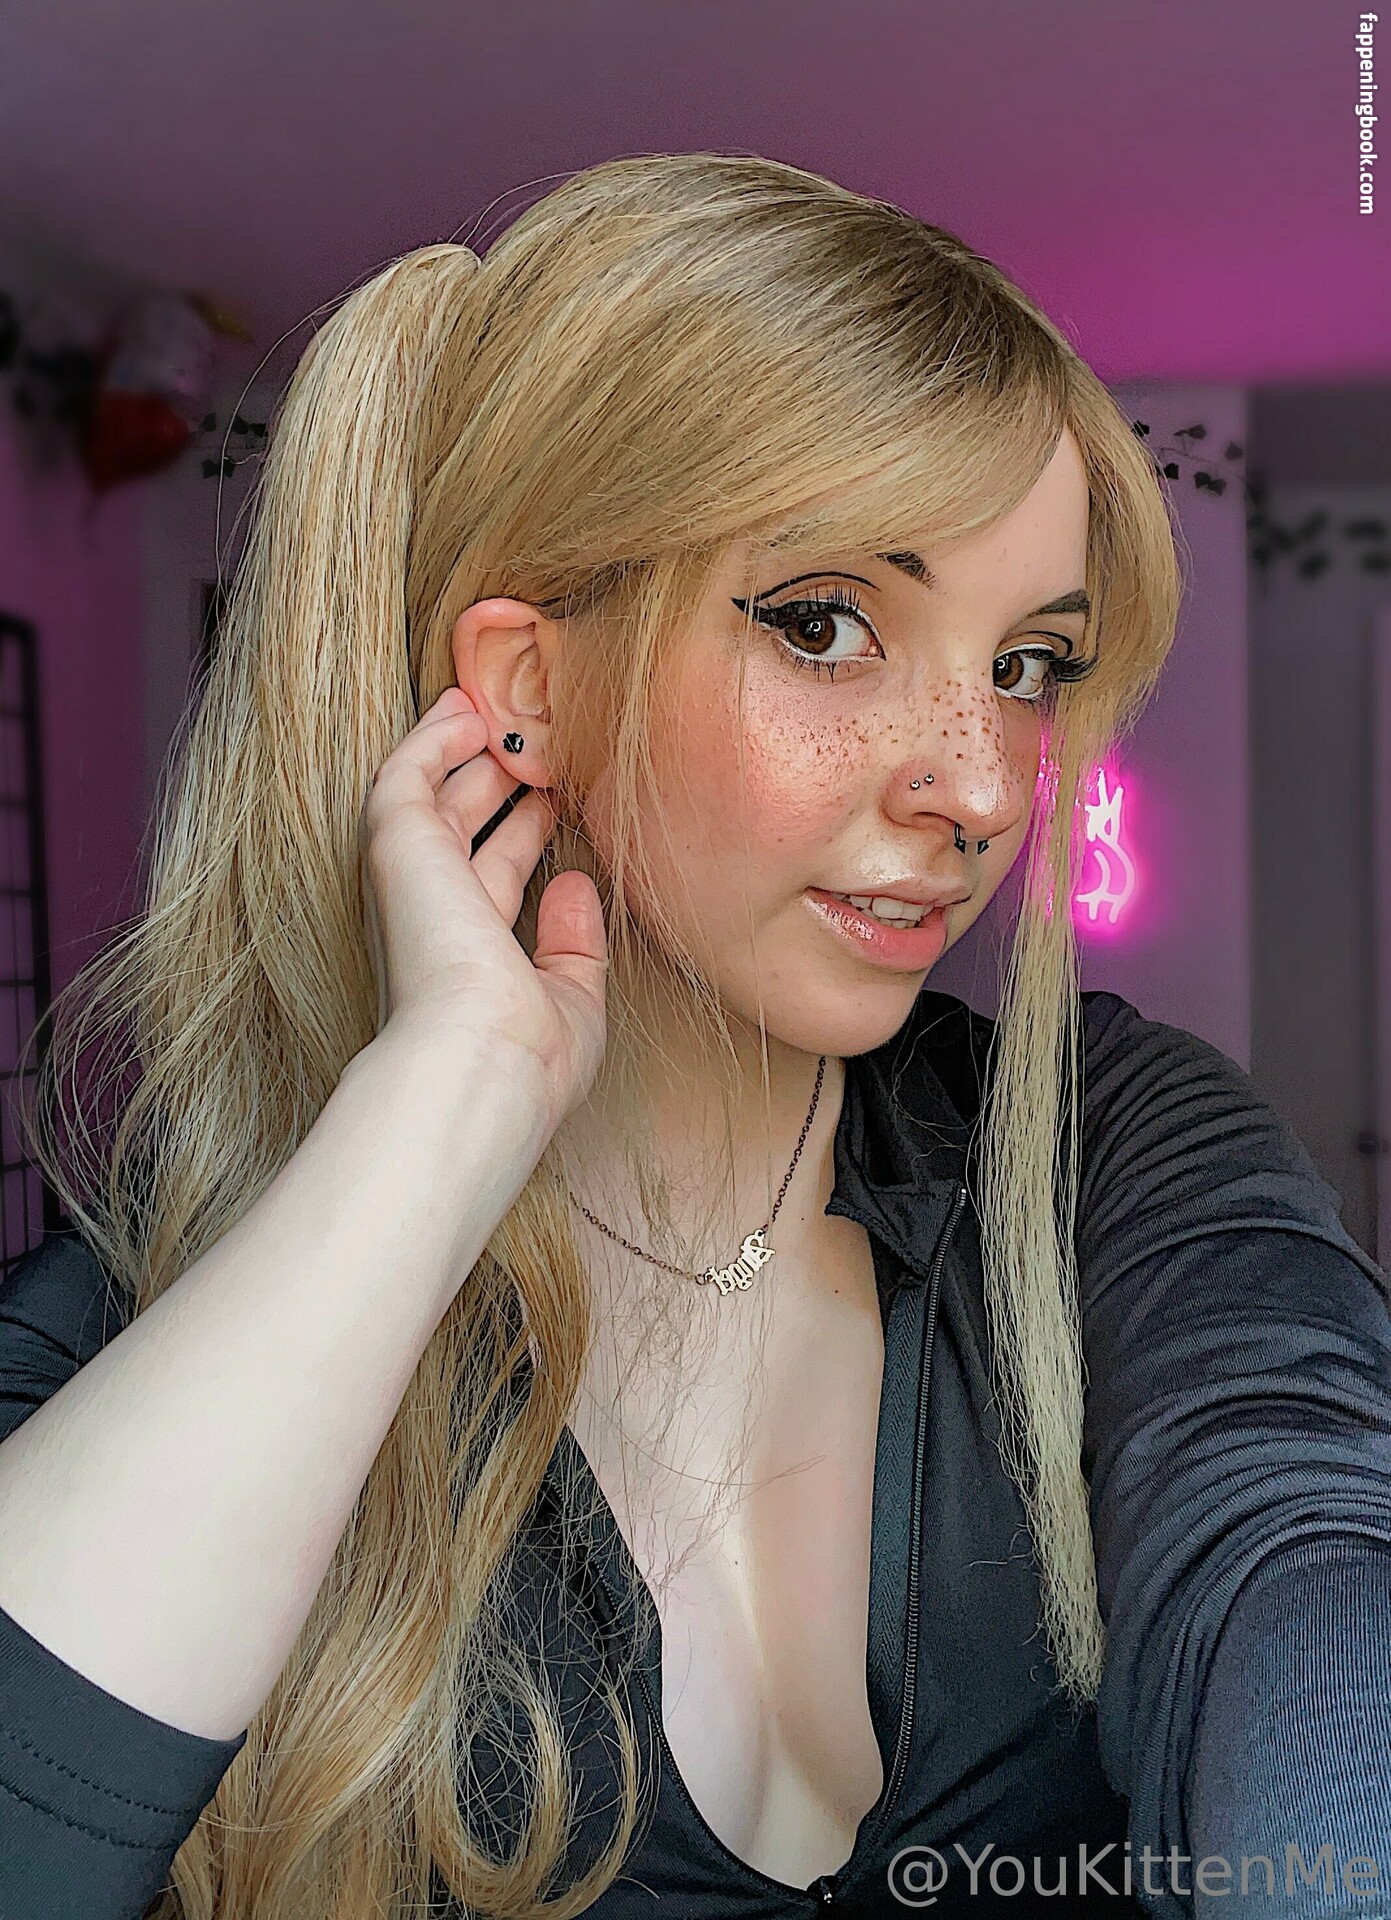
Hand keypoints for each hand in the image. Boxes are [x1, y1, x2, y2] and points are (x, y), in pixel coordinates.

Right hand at [357, 686, 607, 1133]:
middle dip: (493, 783)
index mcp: (469, 956)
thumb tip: (573, 883)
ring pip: (431, 796)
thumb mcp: (572, 998)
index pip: (494, 876)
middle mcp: (433, 917)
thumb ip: (574, 944)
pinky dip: (432, 738)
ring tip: (495, 705)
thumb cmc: (528, 1053)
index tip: (552, 799)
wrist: (480, 1061)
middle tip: (531, 739)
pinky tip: (465, 709)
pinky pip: (407, 772)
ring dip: (461, 750)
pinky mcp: (397, 844)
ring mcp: (412, 879)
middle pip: (462, 829)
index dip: (522, 833)